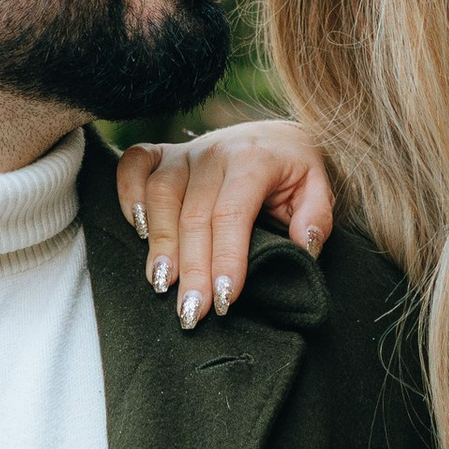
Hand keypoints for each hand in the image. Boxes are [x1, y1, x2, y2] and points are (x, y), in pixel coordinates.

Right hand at [115, 118, 335, 330]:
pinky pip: (135, 166)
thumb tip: (306, 245)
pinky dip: (129, 194)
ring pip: (161, 194)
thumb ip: (317, 216)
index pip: (232, 213)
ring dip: (159, 242)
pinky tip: (136, 230)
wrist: (275, 137)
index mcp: (255, 159)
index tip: (225, 300)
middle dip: (193, 268)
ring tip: (161, 284)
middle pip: (194, 214)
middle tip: (192, 311)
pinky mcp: (164, 153)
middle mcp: (215, 151)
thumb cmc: (295, 172)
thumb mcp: (319, 188)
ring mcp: (186, 151)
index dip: (226, 258)